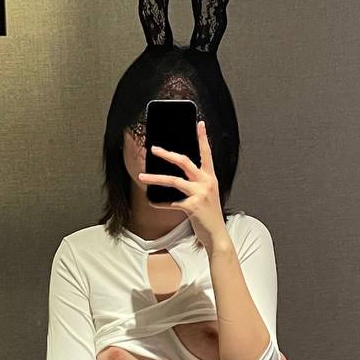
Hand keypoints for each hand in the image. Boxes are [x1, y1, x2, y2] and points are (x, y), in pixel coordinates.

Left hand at [138, 119, 227, 249]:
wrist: (217, 235)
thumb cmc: (209, 214)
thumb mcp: (207, 194)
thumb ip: (196, 183)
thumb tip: (176, 175)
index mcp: (211, 177)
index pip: (207, 153)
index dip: (203, 138)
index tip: (200, 124)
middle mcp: (207, 182)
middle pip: (184, 161)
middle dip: (167, 153)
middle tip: (154, 149)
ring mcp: (200, 194)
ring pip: (173, 180)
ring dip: (155, 177)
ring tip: (142, 176)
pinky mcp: (192, 206)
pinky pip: (170, 202)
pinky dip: (159, 202)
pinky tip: (151, 201)